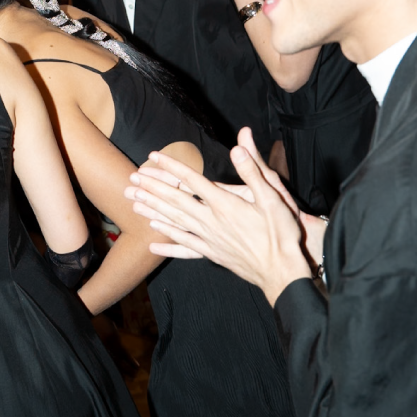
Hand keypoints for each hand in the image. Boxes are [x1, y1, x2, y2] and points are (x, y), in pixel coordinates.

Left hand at [125, 128, 312, 304]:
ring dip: (153, 211)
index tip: (153, 157)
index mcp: (225, 204)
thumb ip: (253, 170)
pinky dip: (169, 244)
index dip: (171, 167)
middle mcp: (211, 221)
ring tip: (134, 203)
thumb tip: (239, 144)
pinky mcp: (212, 254)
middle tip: (131, 179)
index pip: (191, 180)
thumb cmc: (282, 233)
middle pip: (176, 201)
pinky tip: (153, 241)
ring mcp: (209, 240)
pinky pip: (185, 248)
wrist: (284, 272)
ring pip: (175, 222)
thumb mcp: (274, 197)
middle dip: (153, 188)